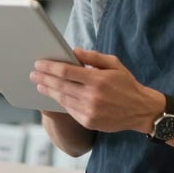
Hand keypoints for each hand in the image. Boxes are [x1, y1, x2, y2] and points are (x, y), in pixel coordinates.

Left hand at [30, 48, 163, 133]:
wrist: (140, 110)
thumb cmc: (126, 84)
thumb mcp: (114, 64)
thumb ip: (93, 57)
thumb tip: (73, 51)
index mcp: (97, 79)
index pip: (66, 71)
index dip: (50, 67)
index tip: (39, 63)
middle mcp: (92, 96)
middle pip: (60, 85)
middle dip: (44, 78)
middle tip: (33, 73)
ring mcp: (89, 111)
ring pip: (62, 98)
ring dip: (48, 90)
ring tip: (39, 84)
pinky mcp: (88, 121)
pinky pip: (69, 109)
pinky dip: (59, 101)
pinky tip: (53, 95)